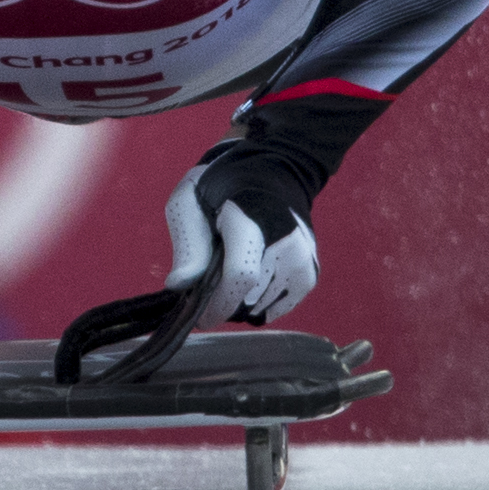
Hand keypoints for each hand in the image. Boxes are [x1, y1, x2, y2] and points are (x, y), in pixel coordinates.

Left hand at [164, 139, 319, 326]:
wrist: (271, 174)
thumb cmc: (221, 188)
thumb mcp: (189, 202)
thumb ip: (187, 244)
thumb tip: (179, 285)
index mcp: (252, 219)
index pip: (241, 275)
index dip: (217, 304)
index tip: (199, 316)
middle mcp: (286, 241)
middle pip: (248, 297)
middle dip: (222, 301)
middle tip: (208, 280)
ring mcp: (302, 259)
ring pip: (260, 307)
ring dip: (238, 302)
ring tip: (230, 269)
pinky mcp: (309, 275)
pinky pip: (276, 309)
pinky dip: (257, 303)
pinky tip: (250, 277)